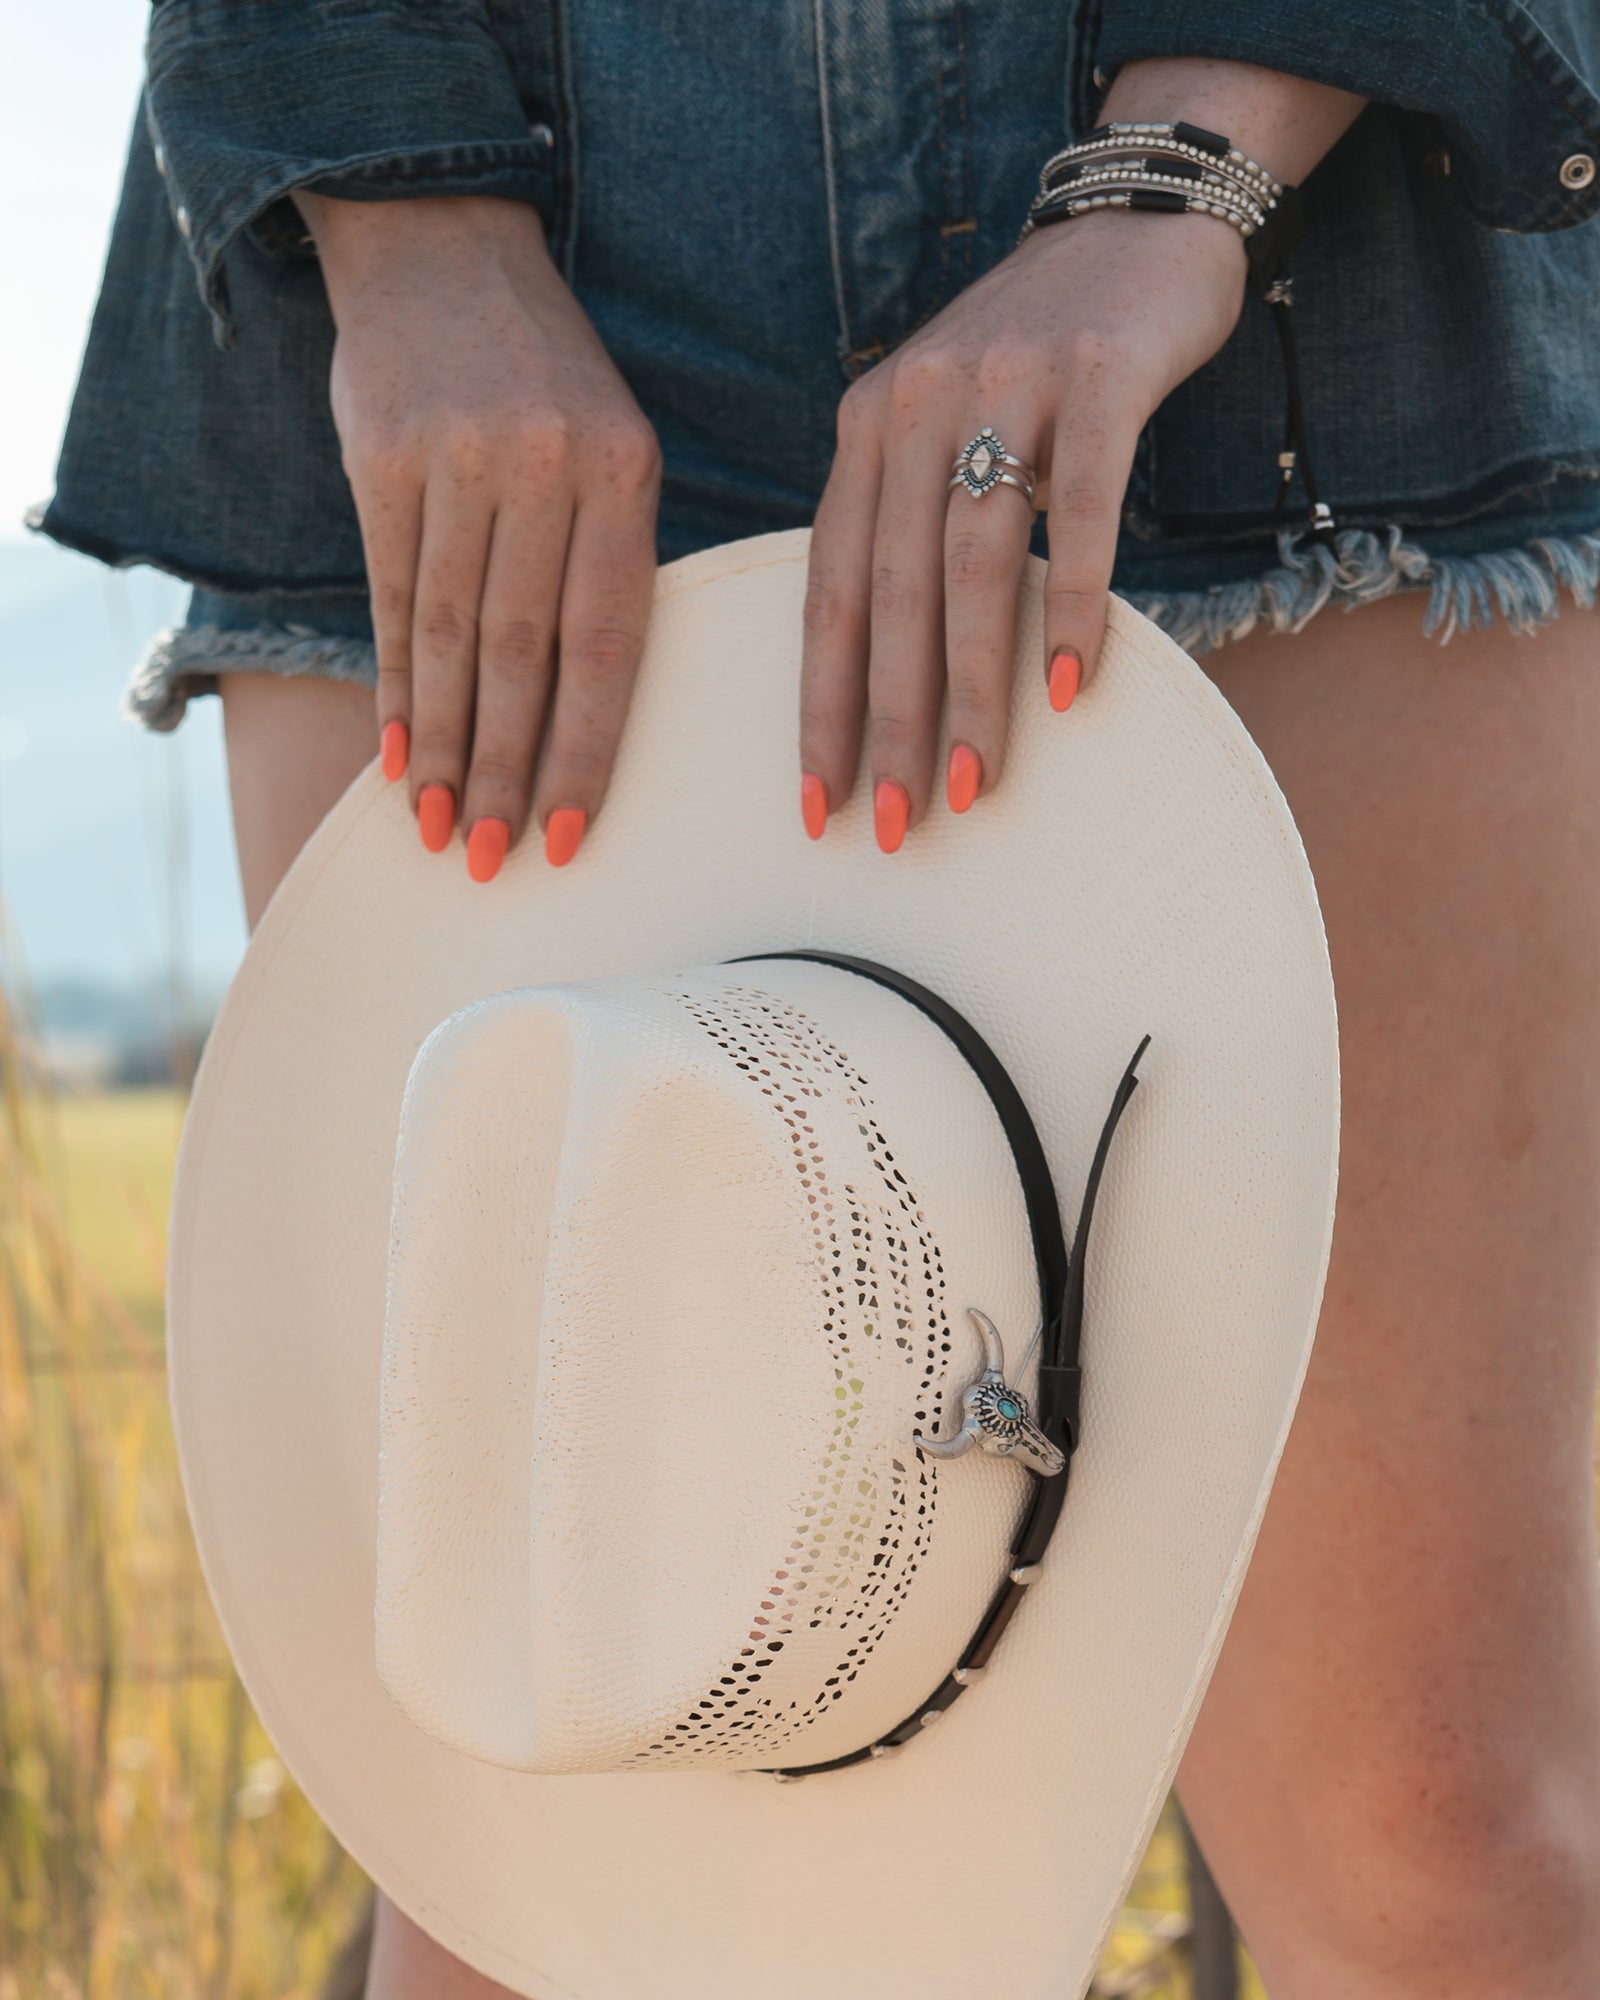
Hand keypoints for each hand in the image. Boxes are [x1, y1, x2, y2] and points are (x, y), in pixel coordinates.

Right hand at [298, 192, 661, 878]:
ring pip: (449, 639)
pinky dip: (394, 684)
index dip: (584, 749)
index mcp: (624, 475)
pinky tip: (394, 752)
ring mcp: (459, 462)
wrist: (441, 244)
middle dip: (504, 770)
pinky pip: (390, 598)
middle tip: (487, 859)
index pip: (606, 645)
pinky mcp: (383, 459)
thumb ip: (604, 560)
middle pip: (522, 657)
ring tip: (432, 825)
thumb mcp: (610, 444)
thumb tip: (579, 713)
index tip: (567, 834)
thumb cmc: (543, 376)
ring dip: (441, 746)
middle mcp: (544, 471)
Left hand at [798, 205, 1247, 851]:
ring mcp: (1006, 385)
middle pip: (890, 592)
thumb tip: (894, 673)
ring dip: (974, 686)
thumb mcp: (940, 426)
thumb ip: (908, 520)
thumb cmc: (1032, 357)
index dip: (822, 703)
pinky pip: (1084, 510)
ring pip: (974, 563)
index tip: (819, 802)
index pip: (828, 590)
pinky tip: (1069, 686)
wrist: (1132, 220)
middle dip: (889, 721)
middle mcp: (916, 406)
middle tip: (896, 822)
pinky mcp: (1098, 376)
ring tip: (979, 780)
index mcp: (865, 431)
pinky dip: (1074, 603)